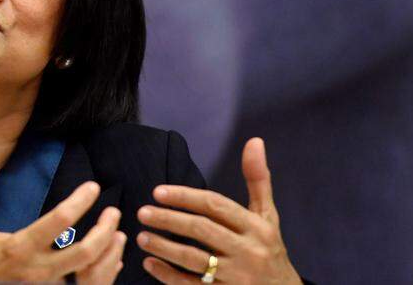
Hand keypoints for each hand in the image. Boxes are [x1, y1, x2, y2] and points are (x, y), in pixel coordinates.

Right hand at [0, 142, 124, 282]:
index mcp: (18, 248)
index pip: (58, 222)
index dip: (80, 202)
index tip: (93, 186)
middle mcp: (36, 271)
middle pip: (84, 253)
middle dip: (104, 231)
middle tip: (113, 212)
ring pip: (90, 274)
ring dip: (107, 252)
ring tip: (116, 232)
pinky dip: (102, 272)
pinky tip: (108, 256)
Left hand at [135, 138, 300, 284]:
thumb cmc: (270, 249)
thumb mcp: (268, 216)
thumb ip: (258, 180)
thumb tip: (254, 141)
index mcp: (256, 227)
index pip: (216, 206)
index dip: (185, 197)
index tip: (158, 191)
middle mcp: (248, 251)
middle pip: (202, 231)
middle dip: (169, 220)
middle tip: (142, 212)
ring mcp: (237, 277)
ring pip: (194, 261)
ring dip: (164, 248)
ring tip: (141, 237)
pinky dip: (168, 276)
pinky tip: (150, 264)